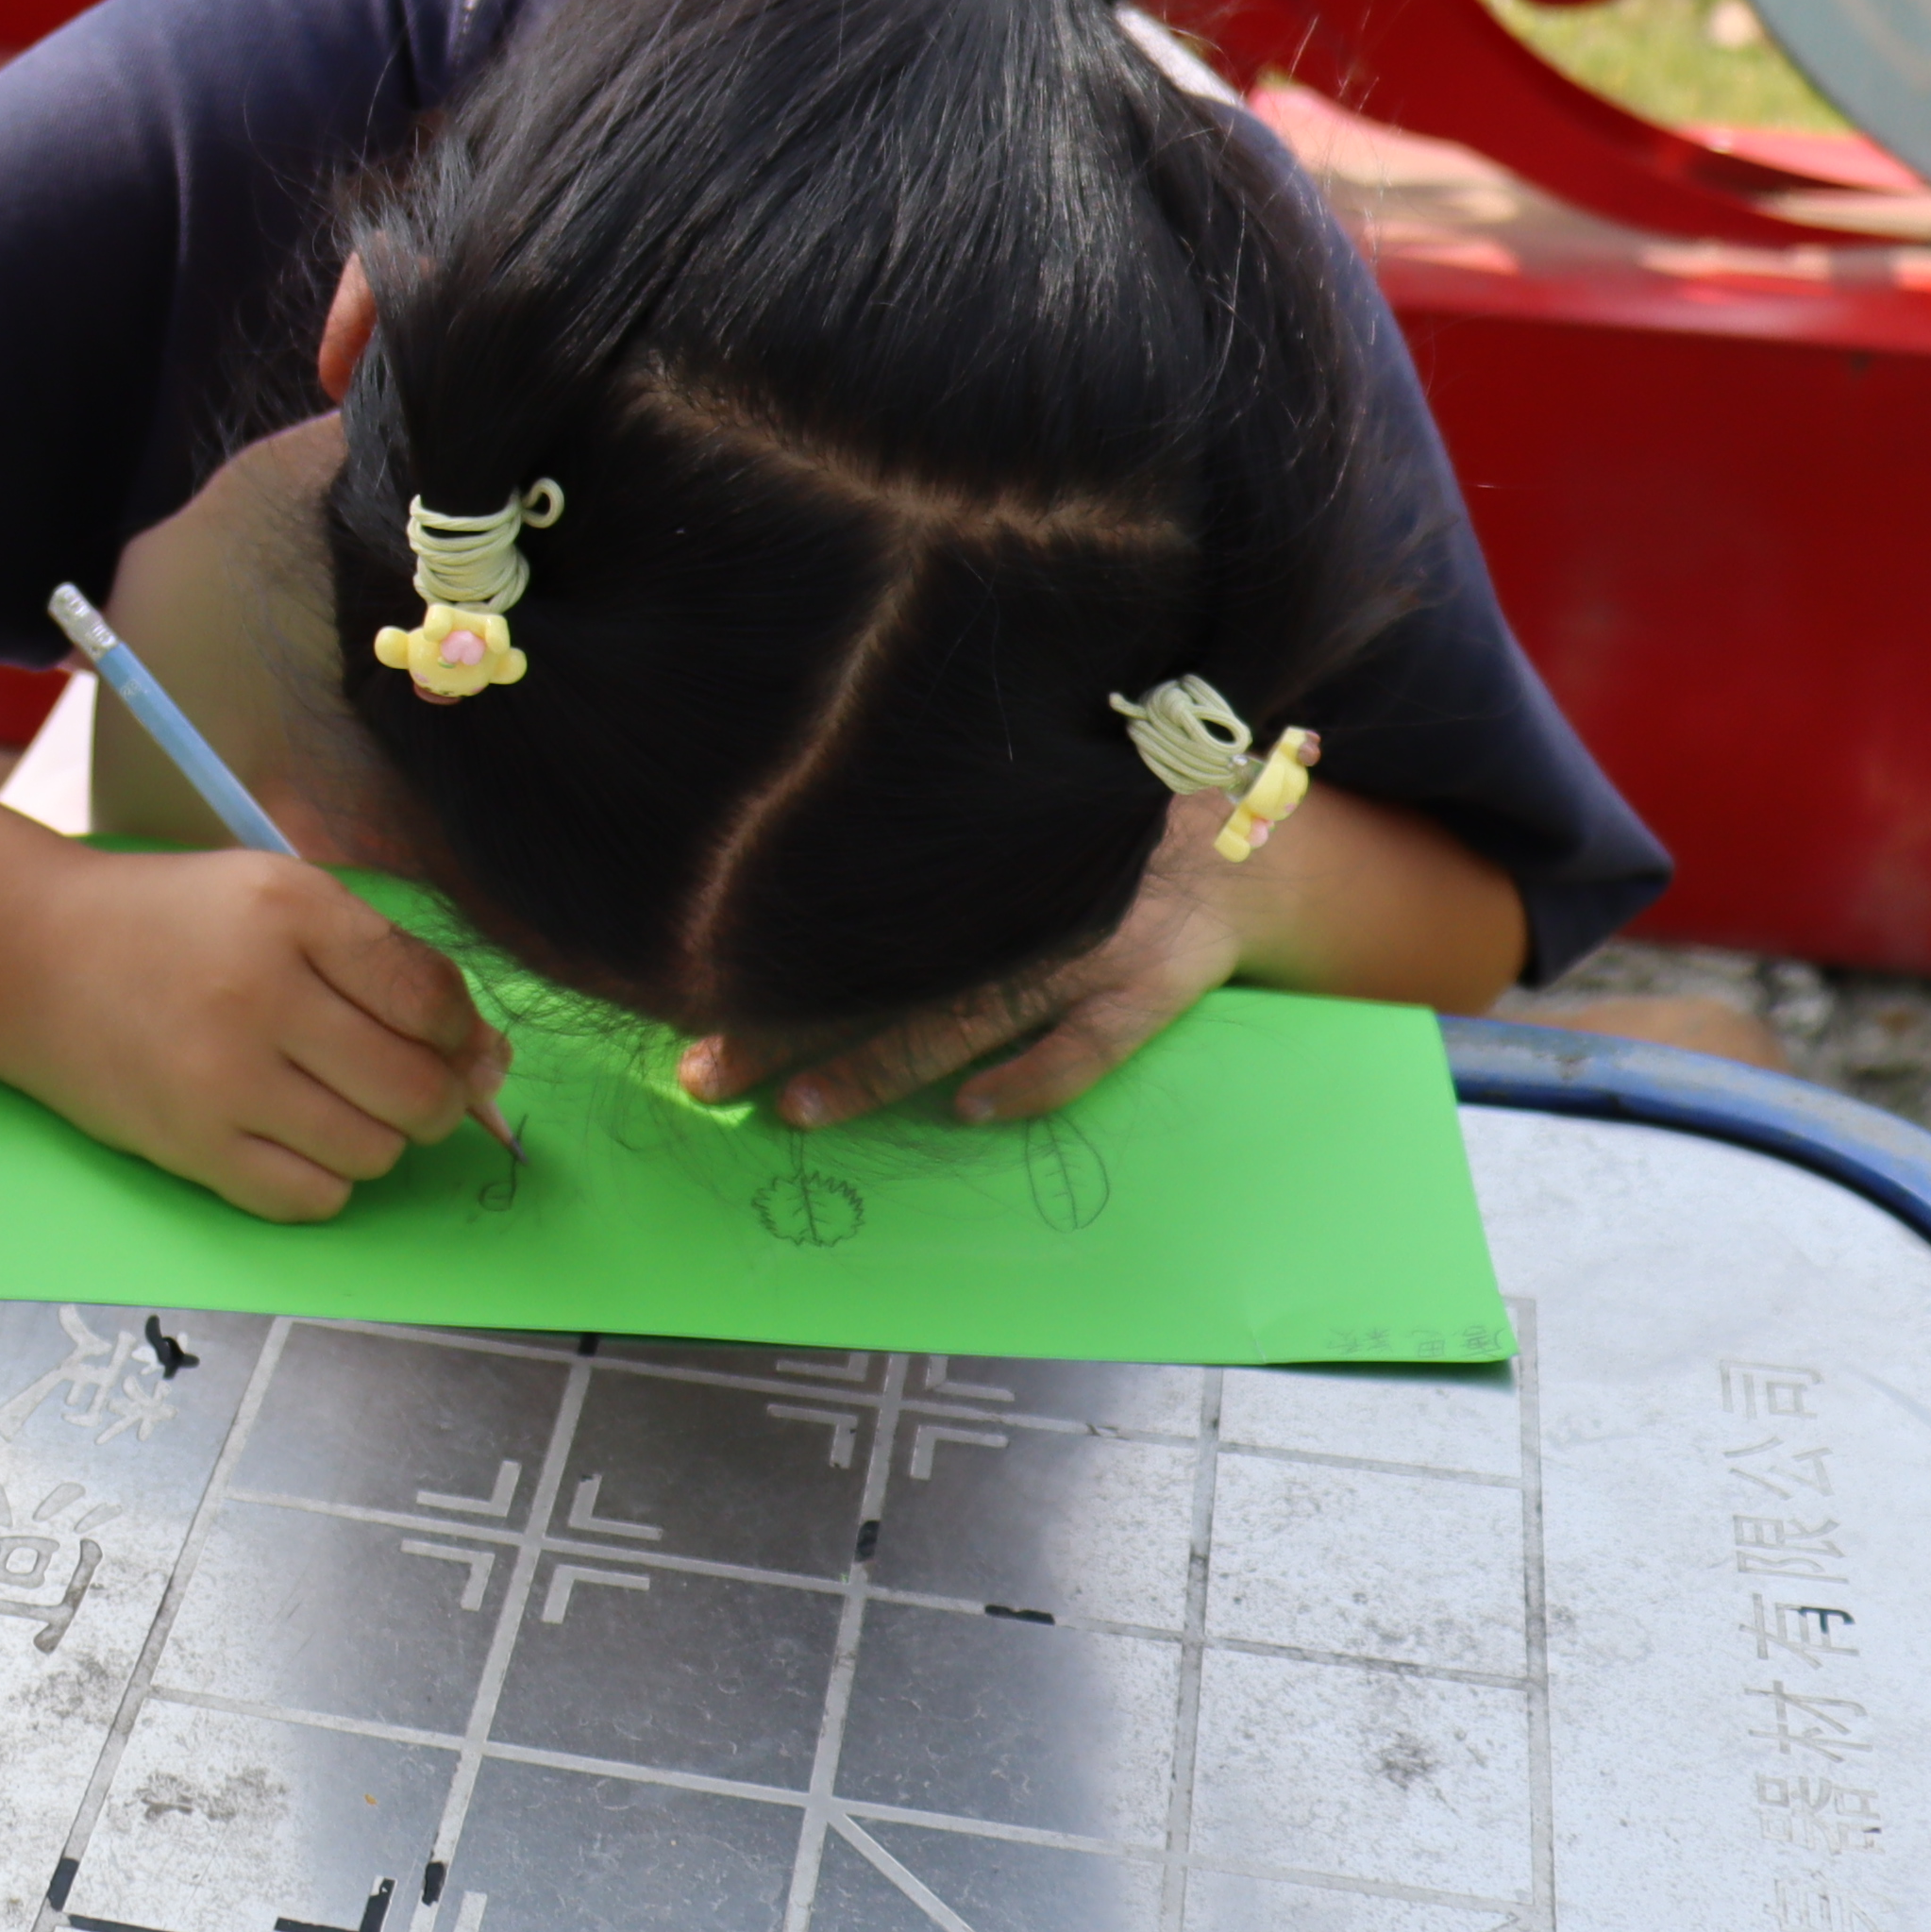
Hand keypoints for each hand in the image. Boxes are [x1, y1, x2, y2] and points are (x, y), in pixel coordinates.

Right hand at [0, 847, 509, 1221]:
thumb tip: (490, 1058)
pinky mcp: (190, 1146)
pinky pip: (311, 1198)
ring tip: (341, 1104)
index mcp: (290, 910)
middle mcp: (258, 992)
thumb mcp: (280, 897)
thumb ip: (387, 963)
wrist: (38, 957)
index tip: (456, 1042)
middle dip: (439, 1099)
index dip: (464, 1034)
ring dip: (379, 1139)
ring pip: (373, 1152)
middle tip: (416, 1087)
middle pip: (416, 1088)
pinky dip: (327, 1179)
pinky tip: (300, 1138)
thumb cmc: (176, 923)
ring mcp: (221, 1078)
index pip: (430, 997)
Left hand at [689, 799, 1247, 1130]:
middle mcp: (1019, 898)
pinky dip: (1031, 1078)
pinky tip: (969, 1112)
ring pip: (967, 1015)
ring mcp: (1089, 942)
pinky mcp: (1156, 984)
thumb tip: (793, 886)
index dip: (768, 957)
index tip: (687, 993)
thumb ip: (921, 848)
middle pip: (884, 971)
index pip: (846, 909)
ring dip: (878, 1066)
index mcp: (973, 856)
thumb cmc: (1091, 833)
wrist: (1243, 827)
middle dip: (787, 1025)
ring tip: (797, 1109)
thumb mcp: (1006, 820)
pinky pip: (1090, 1044)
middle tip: (705, 1073)